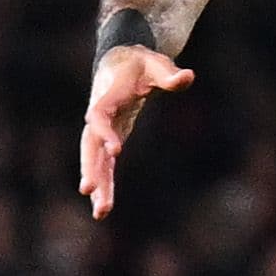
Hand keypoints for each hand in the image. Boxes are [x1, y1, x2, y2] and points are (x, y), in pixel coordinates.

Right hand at [78, 45, 193, 218]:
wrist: (120, 63)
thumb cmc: (141, 64)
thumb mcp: (157, 64)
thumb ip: (170, 74)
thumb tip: (187, 77)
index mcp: (108, 97)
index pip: (100, 116)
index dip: (104, 132)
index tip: (116, 149)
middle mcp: (98, 117)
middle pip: (89, 144)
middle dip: (90, 167)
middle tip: (88, 190)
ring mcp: (100, 131)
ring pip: (93, 159)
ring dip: (96, 183)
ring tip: (100, 212)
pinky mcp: (107, 142)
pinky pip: (103, 165)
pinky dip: (104, 184)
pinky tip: (102, 207)